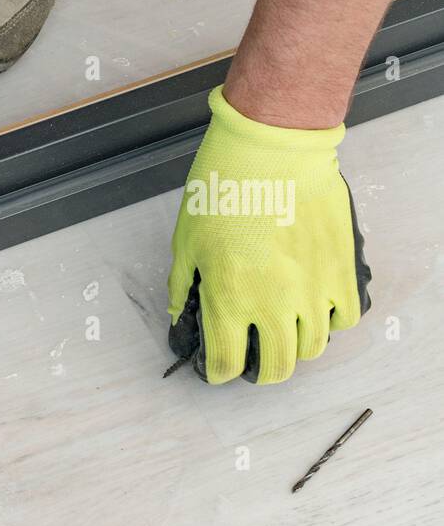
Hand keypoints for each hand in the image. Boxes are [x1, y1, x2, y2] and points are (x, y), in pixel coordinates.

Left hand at [167, 86, 370, 384]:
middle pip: (277, 368)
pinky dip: (330, 321)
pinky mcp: (341, 270)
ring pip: (314, 348)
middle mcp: (275, 303)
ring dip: (296, 349)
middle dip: (260, 372)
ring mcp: (314, 290)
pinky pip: (345, 316)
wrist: (272, 153)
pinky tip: (314, 309)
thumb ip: (184, 285)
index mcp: (229, 299)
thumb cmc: (224, 191)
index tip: (215, 368)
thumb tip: (180, 312)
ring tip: (284, 334)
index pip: (225, 364)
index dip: (217, 373)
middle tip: (253, 361)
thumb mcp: (186, 243)